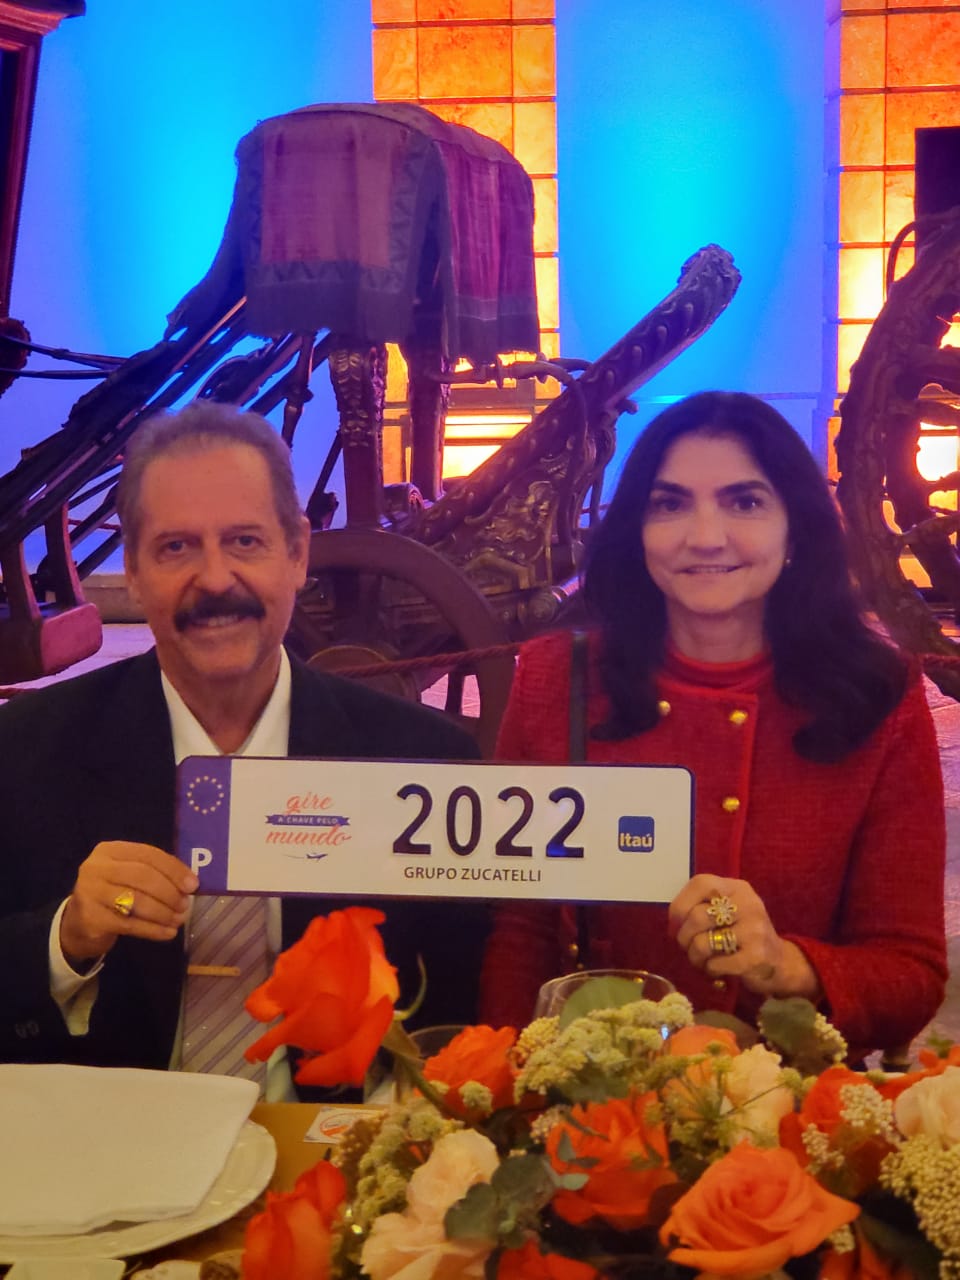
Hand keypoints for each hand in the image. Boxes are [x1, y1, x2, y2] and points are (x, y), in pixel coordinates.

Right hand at [60, 841, 198, 964]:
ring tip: (179, 920)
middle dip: (170, 892)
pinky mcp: (91, 919)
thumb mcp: (127, 875)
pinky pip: (130, 925)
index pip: (148, 855)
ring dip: (164, 913)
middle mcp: (96, 868)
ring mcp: (90, 893)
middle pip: (143, 876)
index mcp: (109, 850)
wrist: (76, 924)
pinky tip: (168, 933)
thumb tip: (190, 883)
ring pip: (137, 901)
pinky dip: (153, 930)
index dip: (174, 869)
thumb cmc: (111, 894)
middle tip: (185, 905)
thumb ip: (154, 873)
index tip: (193, 885)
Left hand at [667, 873, 820, 999]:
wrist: (780, 963)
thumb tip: (673, 923)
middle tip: (687, 946)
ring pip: (702, 943)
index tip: (675, 923)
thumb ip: (702, 907)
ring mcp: (754, 930)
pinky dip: (710, 969)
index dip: (680, 904)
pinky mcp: (756, 956)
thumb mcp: (728, 911)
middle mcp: (748, 904)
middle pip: (696, 917)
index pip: (700, 883)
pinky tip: (718, 968)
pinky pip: (714, 964)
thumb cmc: (743, 934)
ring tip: (702, 960)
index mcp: (737, 888)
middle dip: (684, 937)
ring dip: (694, 957)